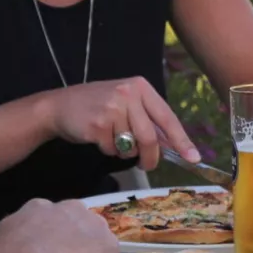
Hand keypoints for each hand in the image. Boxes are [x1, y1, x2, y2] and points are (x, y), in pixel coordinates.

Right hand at [43, 76, 199, 169]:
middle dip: (150, 157)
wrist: (59, 106)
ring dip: (124, 151)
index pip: (167, 117)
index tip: (193, 157)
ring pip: (131, 146)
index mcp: (140, 87)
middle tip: (146, 166)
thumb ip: (147, 119)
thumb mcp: (125, 102)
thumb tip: (172, 145)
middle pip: (150, 137)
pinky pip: (112, 149)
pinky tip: (97, 136)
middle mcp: (128, 94)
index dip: (181, 140)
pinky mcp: (98, 124)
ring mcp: (112, 108)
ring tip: (111, 138)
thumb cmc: (97, 106)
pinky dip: (108, 150)